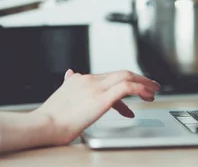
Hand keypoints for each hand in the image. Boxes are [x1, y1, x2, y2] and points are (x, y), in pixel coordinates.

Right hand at [35, 70, 159, 144]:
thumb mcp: (60, 97)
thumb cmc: (50, 119)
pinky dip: (140, 88)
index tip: (129, 98)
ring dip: (144, 83)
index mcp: (79, 80)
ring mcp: (96, 86)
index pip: (107, 78)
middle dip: (138, 79)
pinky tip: (147, 95)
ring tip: (153, 92)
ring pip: (127, 76)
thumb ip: (68, 85)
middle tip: (150, 87)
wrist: (44, 125)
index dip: (121, 85)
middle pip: (120, 73)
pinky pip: (127, 86)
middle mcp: (89, 79)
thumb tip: (69, 74)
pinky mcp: (102, 97)